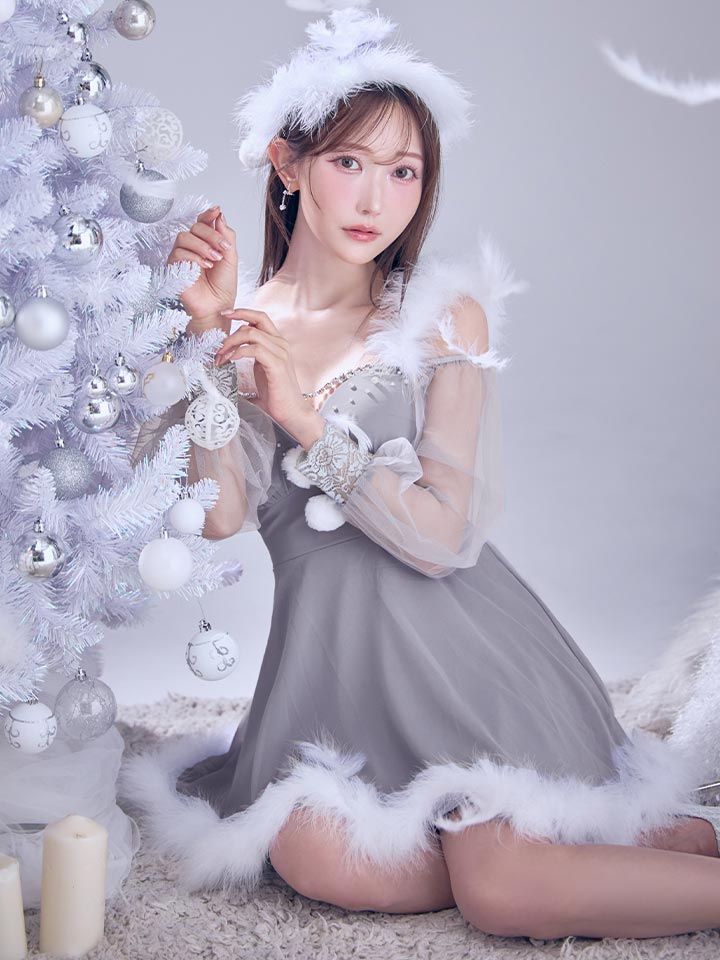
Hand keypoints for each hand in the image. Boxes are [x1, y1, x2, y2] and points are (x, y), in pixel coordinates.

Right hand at [167, 206, 237, 319]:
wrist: (218, 306)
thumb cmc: (224, 286)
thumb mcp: (231, 257)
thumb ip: (226, 236)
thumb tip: (219, 214)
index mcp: (206, 242)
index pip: (202, 222)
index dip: (208, 214)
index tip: (217, 211)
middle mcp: (192, 247)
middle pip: (195, 227)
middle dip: (211, 235)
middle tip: (223, 248)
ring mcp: (182, 256)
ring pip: (184, 237)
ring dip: (202, 246)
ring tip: (215, 259)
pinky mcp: (174, 267)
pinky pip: (178, 253)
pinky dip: (194, 257)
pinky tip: (206, 266)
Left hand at [215, 308, 324, 444]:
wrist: (291, 412)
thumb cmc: (276, 394)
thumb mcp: (261, 369)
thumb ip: (252, 356)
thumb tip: (231, 353)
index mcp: (278, 343)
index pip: (260, 318)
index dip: (242, 312)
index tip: (225, 313)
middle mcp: (281, 344)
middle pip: (254, 322)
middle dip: (232, 328)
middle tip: (219, 345)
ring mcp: (280, 353)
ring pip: (251, 334)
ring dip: (231, 343)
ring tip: (222, 357)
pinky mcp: (277, 364)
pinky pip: (254, 349)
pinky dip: (239, 352)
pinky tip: (231, 361)